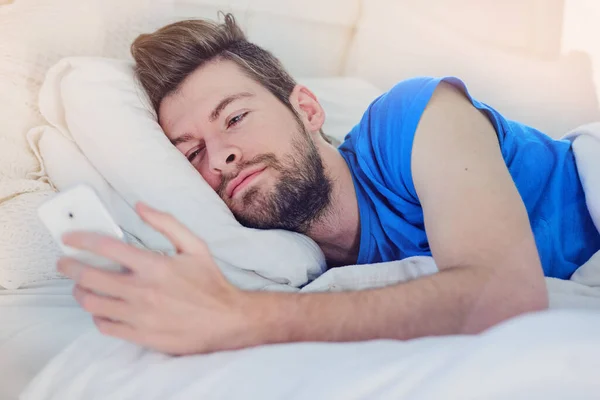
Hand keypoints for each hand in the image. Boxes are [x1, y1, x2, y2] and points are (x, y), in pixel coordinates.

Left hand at [58, 202, 260, 354]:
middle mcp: (142, 291)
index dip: (81, 240)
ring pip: (92, 303)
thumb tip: (140, 206)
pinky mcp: (140, 335)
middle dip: (69, 267)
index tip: (68, 239)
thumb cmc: (210, 283)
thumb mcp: (195, 246)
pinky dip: (97, 315)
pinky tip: (102, 308)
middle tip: (65, 263)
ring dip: (80, 291)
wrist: (227, 320)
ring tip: (81, 285)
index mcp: (154, 265)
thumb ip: (166, 223)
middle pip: (89, 277)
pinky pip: (105, 326)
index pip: (106, 248)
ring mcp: (139, 316)